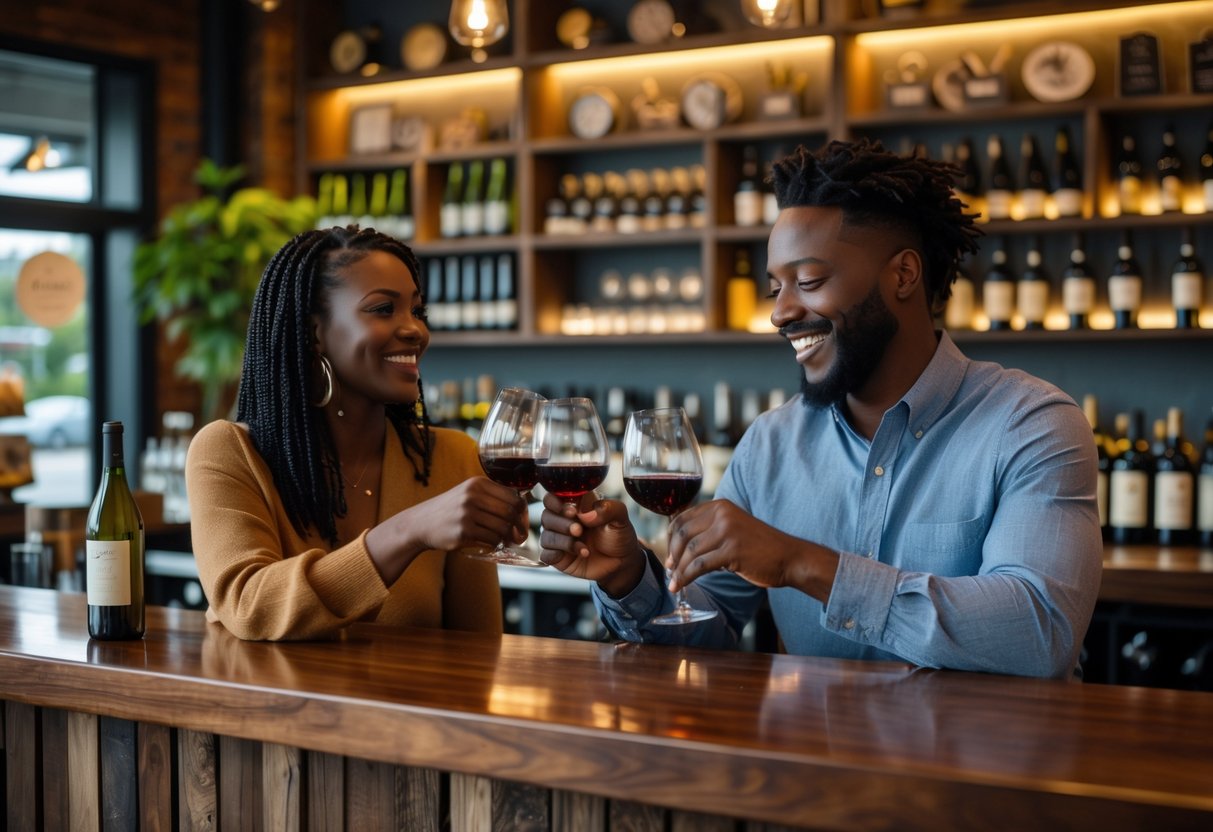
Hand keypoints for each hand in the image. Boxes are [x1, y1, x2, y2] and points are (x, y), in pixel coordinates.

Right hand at [396, 476, 527, 553]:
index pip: (513, 496)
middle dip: (519, 526)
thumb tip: (522, 509)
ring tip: (506, 541)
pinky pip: (491, 539)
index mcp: (477, 483)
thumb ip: (491, 497)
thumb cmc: (450, 510)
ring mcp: (467, 514)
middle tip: (520, 535)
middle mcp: (472, 496)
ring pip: (502, 527)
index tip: (522, 519)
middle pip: (510, 512)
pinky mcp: (463, 532)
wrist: (421, 523)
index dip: (522, 510)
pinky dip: (496, 544)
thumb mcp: (468, 493)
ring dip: (507, 537)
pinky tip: (492, 544)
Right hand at [538, 492, 645, 595]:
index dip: (557, 501)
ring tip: (583, 545)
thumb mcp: (620, 517)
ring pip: (546, 535)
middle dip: (561, 523)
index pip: (554, 496)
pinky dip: (558, 555)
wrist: (622, 561)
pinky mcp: (558, 556)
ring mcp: (559, 538)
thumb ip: (607, 509)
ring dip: (563, 540)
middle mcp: (563, 519)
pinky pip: (545, 555)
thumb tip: (586, 514)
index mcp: (575, 504)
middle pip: (546, 515)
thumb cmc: (618, 535)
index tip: (572, 510)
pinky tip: (577, 554)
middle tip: (578, 529)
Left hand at [666, 499, 837, 601]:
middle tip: (670, 569)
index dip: (670, 538)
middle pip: (682, 533)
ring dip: (678, 569)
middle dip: (672, 554)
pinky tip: (681, 585)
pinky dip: (686, 577)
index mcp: (720, 506)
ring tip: (674, 582)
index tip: (670, 554)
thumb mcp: (733, 528)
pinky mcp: (732, 551)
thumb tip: (680, 544)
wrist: (790, 558)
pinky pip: (700, 565)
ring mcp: (727, 531)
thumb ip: (710, 530)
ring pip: (689, 551)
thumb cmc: (760, 547)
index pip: (682, 518)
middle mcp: (722, 514)